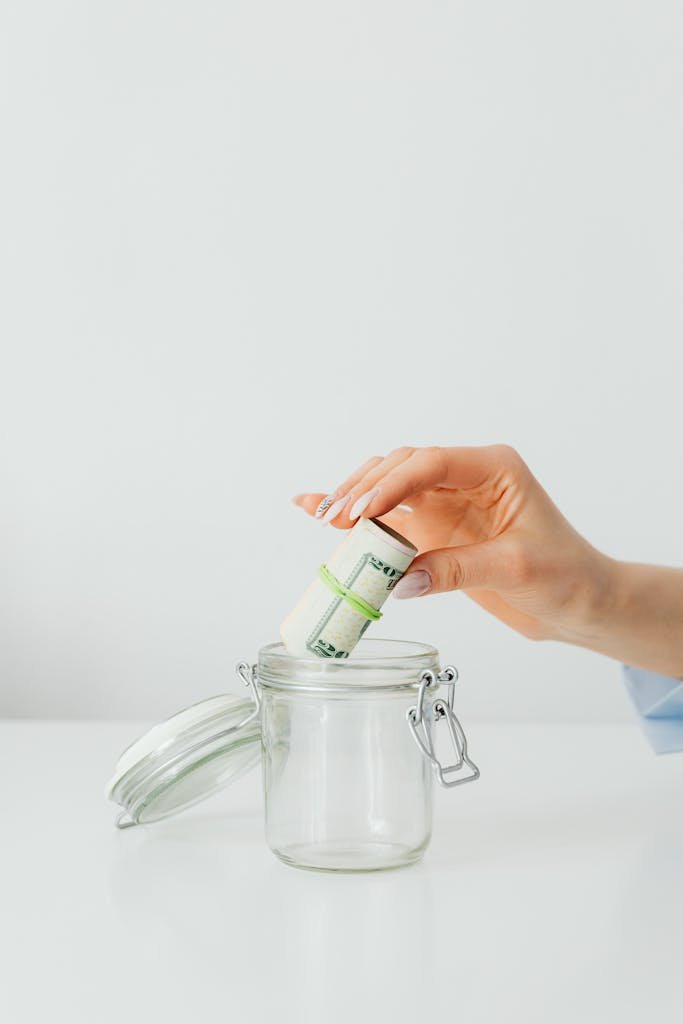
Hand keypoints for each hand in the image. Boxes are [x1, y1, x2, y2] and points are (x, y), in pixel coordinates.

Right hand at [293, 445, 612, 643]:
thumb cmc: (565, 576)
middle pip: (402, 467)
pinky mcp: (433, 529)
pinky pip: (387, 517)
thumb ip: (456, 569)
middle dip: (365, 489)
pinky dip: (355, 517)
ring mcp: (446, 502)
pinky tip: (316, 509)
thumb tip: (397, 580)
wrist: (578, 603)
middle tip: (335, 518)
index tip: (361, 512)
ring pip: (388, 486)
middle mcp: (465, 477)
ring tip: (322, 517)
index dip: (392, 484)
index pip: (432, 463)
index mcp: (494, 468)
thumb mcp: (515, 569)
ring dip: (354, 499)